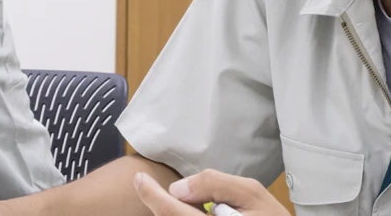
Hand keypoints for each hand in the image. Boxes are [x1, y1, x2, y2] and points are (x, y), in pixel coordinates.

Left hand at [134, 169, 289, 215]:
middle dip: (168, 204)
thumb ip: (214, 184)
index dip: (150, 194)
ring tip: (213, 208)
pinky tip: (211, 214)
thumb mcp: (251, 193)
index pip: (169, 212)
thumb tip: (179, 188)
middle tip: (188, 193)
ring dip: (180, 212)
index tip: (139, 179)